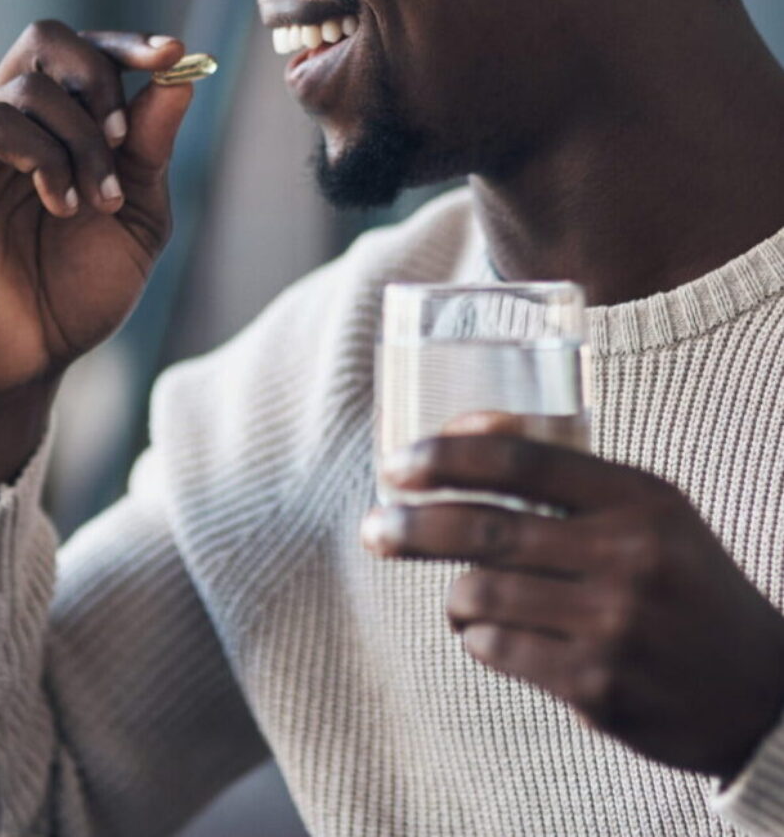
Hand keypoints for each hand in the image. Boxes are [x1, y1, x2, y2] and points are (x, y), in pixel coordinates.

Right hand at [0, 22, 191, 496]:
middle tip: (122, 136)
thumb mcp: (137, 215)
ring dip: (79, 141)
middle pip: (44, 37)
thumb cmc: (80, 291)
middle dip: (98, 74)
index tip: (173, 52)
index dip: (127, 43)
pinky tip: (61, 205)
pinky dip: (42, 157)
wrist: (32, 360)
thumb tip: (179, 74)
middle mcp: (12, 124)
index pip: (83, 51)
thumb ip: (151, 147)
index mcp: (58, 126)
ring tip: (94, 203)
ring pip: (26, 87)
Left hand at [362, 433, 783, 779]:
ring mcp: (612, 626)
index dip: (447, 456)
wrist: (759, 691)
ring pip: (481, 593)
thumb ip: (567, 471)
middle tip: (373, 528)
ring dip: (456, 593)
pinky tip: (496, 634)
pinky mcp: (597, 688)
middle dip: (413, 526)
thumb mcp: (649, 510)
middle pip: (486, 529)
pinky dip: (480, 637)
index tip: (399, 464)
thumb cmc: (682, 581)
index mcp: (639, 499)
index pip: (521, 461)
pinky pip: (497, 649)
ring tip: (462, 595)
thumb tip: (461, 428)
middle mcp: (628, 557)